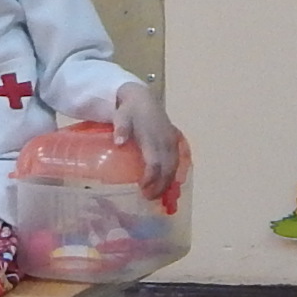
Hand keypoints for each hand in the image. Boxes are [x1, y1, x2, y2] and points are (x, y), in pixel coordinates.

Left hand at [113, 82, 180, 200]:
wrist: (142, 97)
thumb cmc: (128, 110)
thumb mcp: (121, 116)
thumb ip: (120, 129)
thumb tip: (118, 142)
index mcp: (152, 136)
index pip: (155, 162)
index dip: (151, 178)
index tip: (143, 189)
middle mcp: (165, 140)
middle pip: (167, 168)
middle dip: (160, 186)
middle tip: (148, 198)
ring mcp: (172, 141)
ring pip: (174, 166)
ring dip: (167, 183)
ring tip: (156, 195)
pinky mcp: (174, 141)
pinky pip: (178, 161)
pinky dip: (173, 174)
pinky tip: (168, 184)